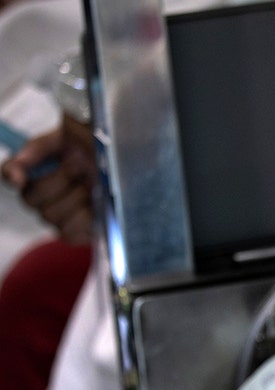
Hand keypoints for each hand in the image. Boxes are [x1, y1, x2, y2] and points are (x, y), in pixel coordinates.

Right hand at [1, 116, 95, 244]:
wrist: (128, 167)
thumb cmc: (98, 151)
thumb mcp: (70, 136)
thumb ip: (38, 148)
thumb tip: (13, 175)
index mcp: (36, 168)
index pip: (10, 172)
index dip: (13, 175)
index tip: (20, 179)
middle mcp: (41, 195)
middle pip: (32, 199)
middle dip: (60, 180)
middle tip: (80, 167)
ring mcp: (57, 215)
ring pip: (50, 216)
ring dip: (75, 198)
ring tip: (92, 185)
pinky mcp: (75, 232)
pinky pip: (67, 234)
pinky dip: (83, 219)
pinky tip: (95, 205)